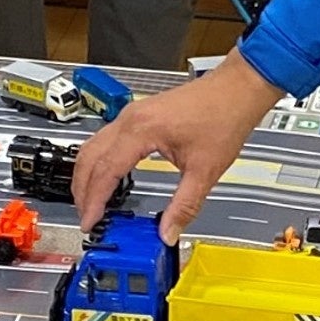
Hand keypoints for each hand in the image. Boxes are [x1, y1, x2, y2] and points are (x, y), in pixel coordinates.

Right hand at [74, 52, 281, 238]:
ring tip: (91, 202)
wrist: (237, 88)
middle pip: (89, 158)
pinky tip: (108, 179)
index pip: (105, 171)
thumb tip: (168, 232)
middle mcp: (130, 120)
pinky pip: (105, 140)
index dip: (94, 201)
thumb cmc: (224, 116)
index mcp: (141, 130)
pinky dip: (99, 162)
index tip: (90, 222)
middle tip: (86, 217)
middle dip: (82, 190)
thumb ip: (184, 206)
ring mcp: (131, 115)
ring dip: (87, 175)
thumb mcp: (205, 170)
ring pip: (93, 147)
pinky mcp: (138, 115)